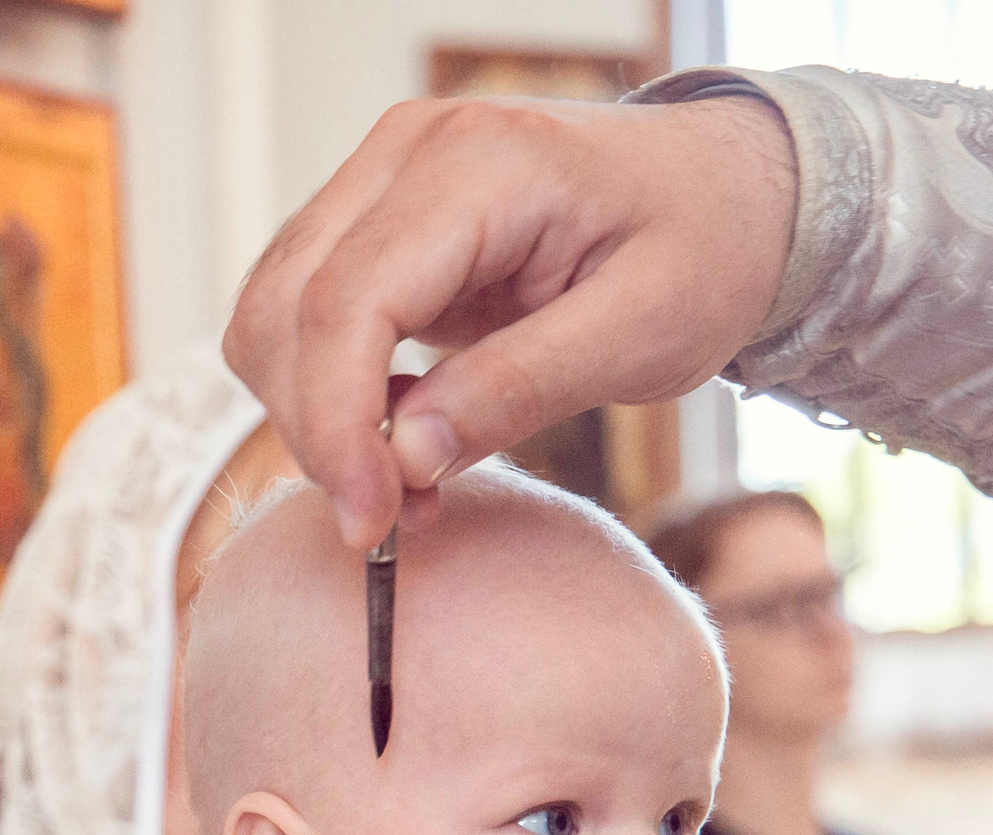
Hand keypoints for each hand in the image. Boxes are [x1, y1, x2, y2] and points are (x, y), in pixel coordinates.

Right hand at [223, 91, 797, 549]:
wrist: (721, 190)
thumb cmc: (703, 246)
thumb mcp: (644, 332)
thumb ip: (522, 389)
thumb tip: (406, 458)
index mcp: (481, 162)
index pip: (347, 300)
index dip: (339, 425)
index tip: (370, 520)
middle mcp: (406, 151)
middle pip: (285, 307)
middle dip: (318, 433)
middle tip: (390, 523)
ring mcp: (379, 179)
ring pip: (271, 313)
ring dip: (314, 418)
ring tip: (405, 487)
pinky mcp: (371, 221)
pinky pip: (300, 314)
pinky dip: (326, 392)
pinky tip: (400, 438)